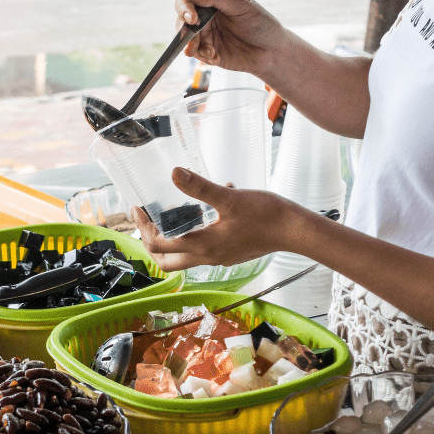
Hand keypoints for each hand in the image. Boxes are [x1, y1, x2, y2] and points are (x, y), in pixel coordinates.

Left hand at [132, 168, 302, 270]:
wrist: (296, 231)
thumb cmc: (266, 216)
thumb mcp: (229, 198)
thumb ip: (200, 188)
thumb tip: (175, 173)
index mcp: (202, 246)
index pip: (159, 246)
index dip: (143, 229)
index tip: (137, 209)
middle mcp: (207, 257)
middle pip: (166, 261)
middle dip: (151, 242)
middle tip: (146, 220)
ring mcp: (218, 257)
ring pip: (184, 256)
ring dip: (171, 238)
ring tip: (170, 212)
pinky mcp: (229, 253)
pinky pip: (202, 248)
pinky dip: (194, 232)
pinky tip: (207, 208)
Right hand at [176, 0, 284, 76]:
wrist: (272, 52)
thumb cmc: (261, 24)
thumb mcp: (241, 6)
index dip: (185, 7)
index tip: (193, 18)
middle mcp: (206, 15)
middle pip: (182, 20)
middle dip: (185, 31)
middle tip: (194, 42)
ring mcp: (205, 34)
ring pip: (185, 38)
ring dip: (193, 46)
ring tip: (210, 53)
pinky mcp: (207, 51)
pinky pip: (196, 54)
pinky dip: (204, 57)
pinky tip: (217, 58)